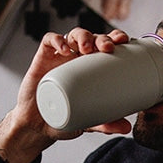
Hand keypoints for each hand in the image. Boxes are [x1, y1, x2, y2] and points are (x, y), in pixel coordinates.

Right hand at [0, 28, 130, 162]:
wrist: (36, 126)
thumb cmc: (63, 119)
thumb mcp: (88, 123)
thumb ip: (105, 124)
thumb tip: (126, 128)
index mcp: (93, 69)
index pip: (107, 46)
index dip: (116, 38)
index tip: (124, 42)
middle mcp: (78, 59)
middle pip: (93, 38)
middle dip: (102, 38)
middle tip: (107, 48)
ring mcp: (60, 57)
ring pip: (74, 35)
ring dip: (83, 36)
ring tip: (87, 47)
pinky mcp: (43, 58)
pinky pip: (49, 41)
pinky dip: (57, 40)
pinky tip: (65, 49)